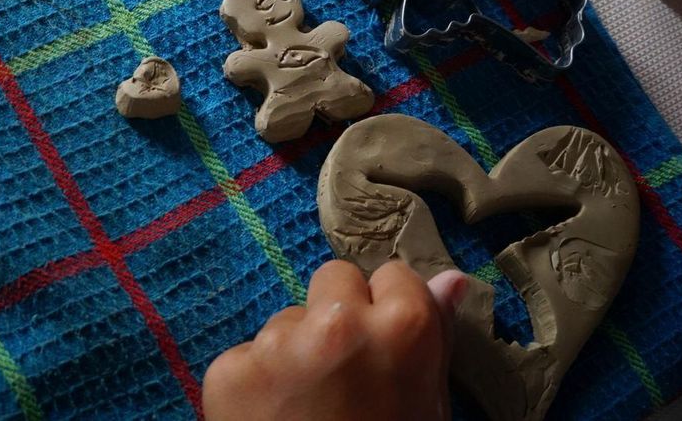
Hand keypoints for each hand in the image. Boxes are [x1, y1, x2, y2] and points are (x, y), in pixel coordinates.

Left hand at [204, 260, 467, 420]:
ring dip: (295, 352)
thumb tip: (451, 279)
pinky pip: (247, 355)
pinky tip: (274, 420)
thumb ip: (435, 337)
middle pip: (334, 279)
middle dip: (338, 315)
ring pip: (287, 319)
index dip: (388, 313)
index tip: (384, 349)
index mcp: (403, 328)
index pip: (393, 275)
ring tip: (307, 409)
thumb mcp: (428, 407)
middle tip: (342, 376)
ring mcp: (278, 343)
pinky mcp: (230, 369)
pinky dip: (256, 384)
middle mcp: (339, 322)